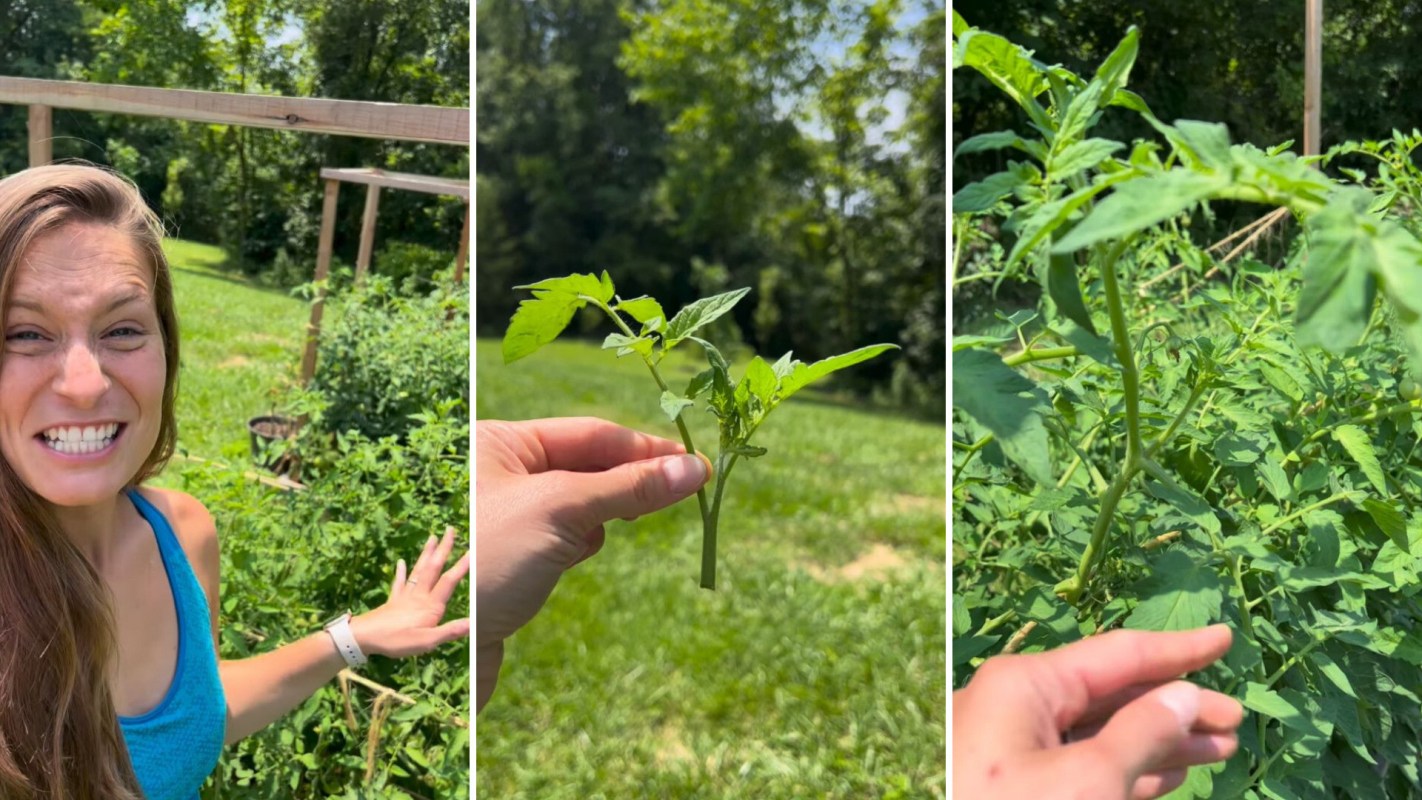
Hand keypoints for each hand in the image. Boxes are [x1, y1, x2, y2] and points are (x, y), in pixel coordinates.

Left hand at [351, 526, 470, 657]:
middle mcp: (419, 595)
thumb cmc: (397, 640)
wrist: (364, 638)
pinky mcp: (393, 600)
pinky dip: (401, 572)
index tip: (472, 549)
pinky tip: (401, 562)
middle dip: (443, 548)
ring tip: (432, 537)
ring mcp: (405, 596)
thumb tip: (473, 622)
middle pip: (433, 568)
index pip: (448, 581)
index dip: (461, 566)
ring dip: (426, 553)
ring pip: (418, 570)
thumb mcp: (427, 642)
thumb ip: (450, 631)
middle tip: (450, 530)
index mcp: (430, 605)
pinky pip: (398, 583)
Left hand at [475, 417, 710, 707]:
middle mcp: (502, 471)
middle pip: (588, 464)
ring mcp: (510, 513)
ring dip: (600, 515)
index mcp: (500, 443)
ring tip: (599, 529)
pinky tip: (573, 558)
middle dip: (625, 479)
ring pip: (582, 501)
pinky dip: (582, 541)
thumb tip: (694, 470)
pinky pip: (568, 533)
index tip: (692, 462)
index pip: (589, 433)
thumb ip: (628, 487)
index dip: (643, 448)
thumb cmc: (492, 559)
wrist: (447, 643)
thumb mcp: (562, 510)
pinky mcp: (519, 552)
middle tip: (682, 489)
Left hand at [953, 625, 1242, 799]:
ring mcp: (1013, 749)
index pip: (1117, 654)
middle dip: (1177, 705)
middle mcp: (1016, 706)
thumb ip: (1141, 734)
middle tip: (1235, 719)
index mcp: (1025, 685)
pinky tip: (1169, 775)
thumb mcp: (1089, 779)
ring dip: (1161, 741)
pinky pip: (1082, 765)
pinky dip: (1128, 767)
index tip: (1224, 639)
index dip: (1177, 649)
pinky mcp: (1014, 785)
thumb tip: (1183, 696)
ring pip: (1101, 734)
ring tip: (1219, 748)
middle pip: (1112, 694)